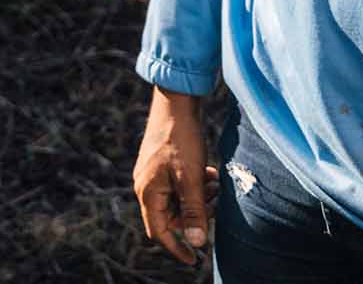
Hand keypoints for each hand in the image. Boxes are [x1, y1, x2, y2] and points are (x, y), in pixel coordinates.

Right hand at [133, 88, 217, 264]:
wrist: (175, 101)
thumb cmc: (181, 139)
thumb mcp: (191, 179)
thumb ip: (194, 212)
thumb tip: (196, 242)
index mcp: (148, 192)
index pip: (160, 231)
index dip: (177, 248)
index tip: (194, 260)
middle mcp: (146, 185)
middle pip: (172, 215)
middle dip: (196, 213)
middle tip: (216, 200)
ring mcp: (153, 173)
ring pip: (178, 198)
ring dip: (199, 197)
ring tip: (214, 182)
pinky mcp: (162, 163)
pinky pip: (179, 184)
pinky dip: (195, 184)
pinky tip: (209, 172)